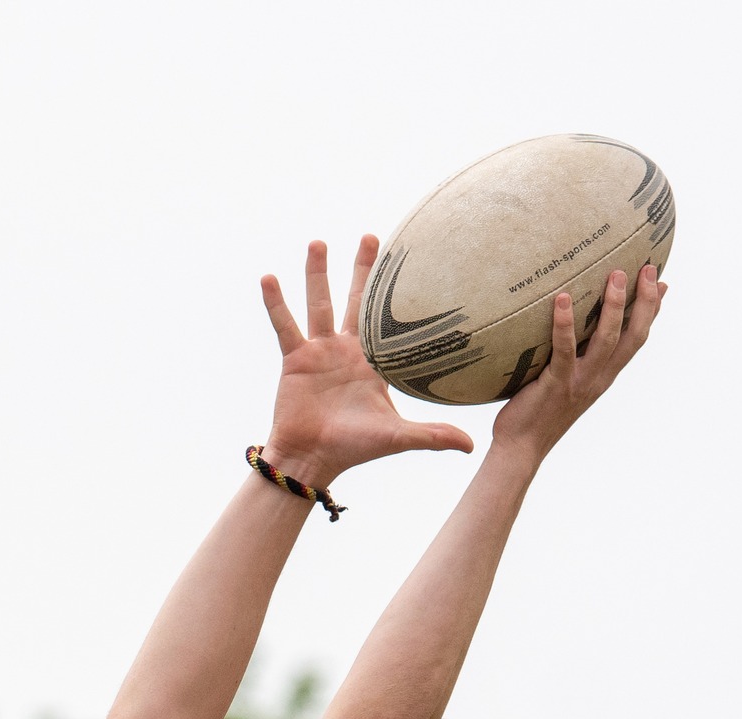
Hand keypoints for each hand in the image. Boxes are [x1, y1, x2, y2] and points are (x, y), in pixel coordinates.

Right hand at [260, 237, 473, 486]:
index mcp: (373, 363)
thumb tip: (472, 446)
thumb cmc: (354, 449)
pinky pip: (285, 325)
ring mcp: (319, 352)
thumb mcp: (398, 438)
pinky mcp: (294, 359)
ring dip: (317, 273)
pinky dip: (276, 303)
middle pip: (356, 300)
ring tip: (318, 242)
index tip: (411, 265)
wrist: (312, 459)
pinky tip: (268, 276)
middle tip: (372, 236)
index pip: (390, 322)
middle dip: (364, 269)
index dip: (399, 296)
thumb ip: (434, 435)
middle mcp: (346, 351)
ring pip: (318, 303)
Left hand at [492, 264, 666, 464]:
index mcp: (603, 377)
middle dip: (644, 302)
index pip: (636, 341)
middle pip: (632, 337)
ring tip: (615, 275)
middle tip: (647, 268)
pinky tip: (564, 299)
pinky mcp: (556, 384)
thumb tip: (571, 330)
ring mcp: (579, 382)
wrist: (520, 449)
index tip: (662, 283)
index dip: (652, 312)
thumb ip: (574, 357)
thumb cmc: (536, 412)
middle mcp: (597, 379)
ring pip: (606, 340)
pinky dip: (565, 324)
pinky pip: (564, 349)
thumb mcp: (564, 382)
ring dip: (613, 307)